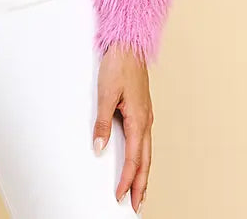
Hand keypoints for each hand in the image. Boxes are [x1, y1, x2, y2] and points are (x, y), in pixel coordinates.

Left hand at [92, 44, 152, 213]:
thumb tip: (99, 147)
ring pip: (147, 151)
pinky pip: (144, 140)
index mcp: (139, 120)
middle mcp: (146, 120)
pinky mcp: (142, 110)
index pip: (134, 159)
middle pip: (145, 160)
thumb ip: (102, 123)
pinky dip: (142, 156)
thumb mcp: (105, 94)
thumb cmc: (118, 65)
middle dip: (141, 184)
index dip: (127, 180)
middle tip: (137, 205)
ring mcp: (146, 115)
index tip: (120, 195)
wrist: (128, 44)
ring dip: (144, 172)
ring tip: (139, 190)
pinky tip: (138, 159)